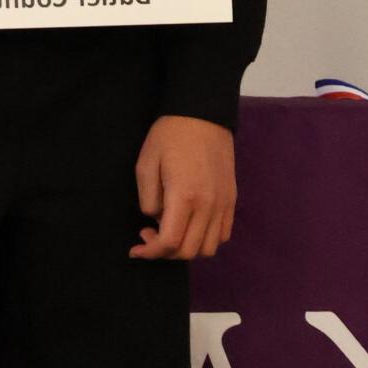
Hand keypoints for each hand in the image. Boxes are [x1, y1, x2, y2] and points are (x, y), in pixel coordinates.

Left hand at [130, 114, 235, 260]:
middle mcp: (208, 206)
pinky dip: (205, 239)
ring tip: (170, 230)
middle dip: (164, 253)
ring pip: (209, 248)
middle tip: (149, 234)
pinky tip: (190, 225)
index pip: (170, 243)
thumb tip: (156, 219)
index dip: (150, 252)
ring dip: (186, 249)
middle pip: (189, 252)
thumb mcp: (145, 163)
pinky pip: (223, 234)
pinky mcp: (232, 200)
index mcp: (184, 196)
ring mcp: (223, 204)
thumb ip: (148, 198)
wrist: (203, 115)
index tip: (136, 248)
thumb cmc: (170, 136)